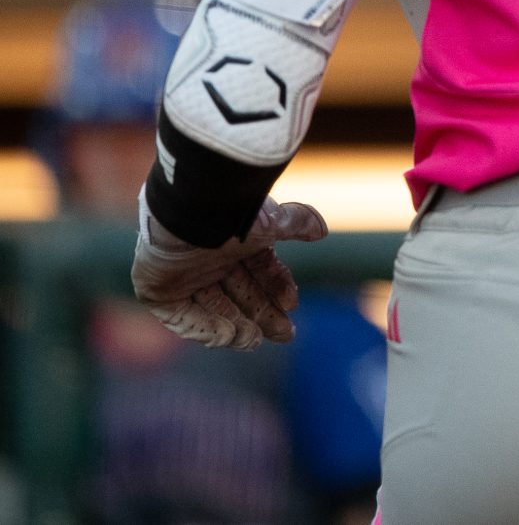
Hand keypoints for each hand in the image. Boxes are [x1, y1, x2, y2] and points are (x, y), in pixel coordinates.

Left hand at [132, 193, 326, 350]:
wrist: (188, 217)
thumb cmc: (230, 218)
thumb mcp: (273, 222)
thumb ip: (298, 222)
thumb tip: (322, 230)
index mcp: (234, 241)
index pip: (259, 269)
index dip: (277, 286)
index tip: (292, 303)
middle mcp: (210, 259)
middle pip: (239, 293)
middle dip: (263, 314)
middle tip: (285, 334)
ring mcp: (183, 276)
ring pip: (213, 309)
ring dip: (236, 326)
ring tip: (255, 340)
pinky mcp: (158, 291)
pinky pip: (181, 318)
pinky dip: (204, 328)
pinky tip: (229, 334)